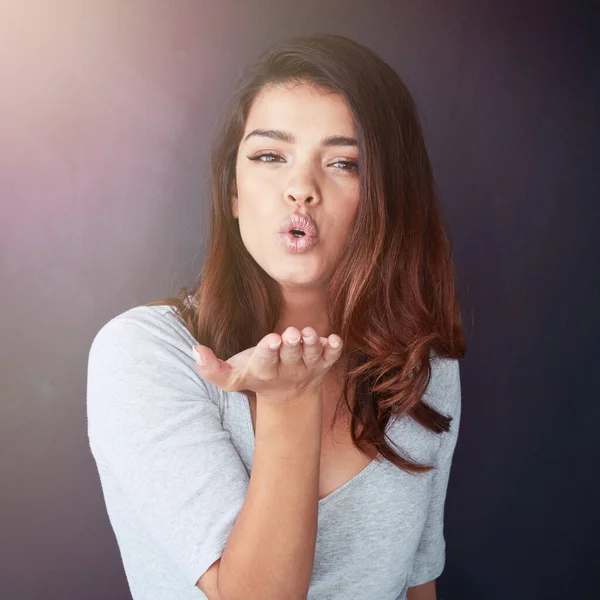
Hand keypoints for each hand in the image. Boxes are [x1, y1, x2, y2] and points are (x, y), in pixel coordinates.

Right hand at [192, 326, 343, 405]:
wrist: (289, 397)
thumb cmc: (256, 376)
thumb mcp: (232, 378)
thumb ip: (212, 368)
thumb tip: (195, 350)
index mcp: (265, 370)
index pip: (266, 360)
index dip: (268, 351)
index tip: (271, 340)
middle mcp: (288, 368)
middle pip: (291, 356)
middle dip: (291, 344)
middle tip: (291, 334)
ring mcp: (308, 366)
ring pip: (312, 355)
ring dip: (312, 345)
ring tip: (309, 334)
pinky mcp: (323, 362)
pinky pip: (331, 357)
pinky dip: (334, 349)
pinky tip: (335, 340)